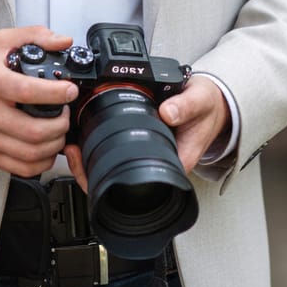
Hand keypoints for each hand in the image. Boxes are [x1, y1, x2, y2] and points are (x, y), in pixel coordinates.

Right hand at [0, 26, 78, 176]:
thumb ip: (33, 36)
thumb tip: (63, 41)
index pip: (28, 92)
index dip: (56, 93)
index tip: (69, 90)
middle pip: (34, 131)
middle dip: (61, 124)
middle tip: (65, 113)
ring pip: (30, 153)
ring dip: (54, 144)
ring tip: (58, 130)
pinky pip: (20, 168)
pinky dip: (41, 163)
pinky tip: (46, 149)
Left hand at [65, 77, 230, 191]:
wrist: (212, 104)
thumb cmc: (207, 109)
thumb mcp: (199, 101)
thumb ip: (185, 106)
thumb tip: (167, 112)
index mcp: (174, 162)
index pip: (137, 185)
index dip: (107, 180)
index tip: (88, 162)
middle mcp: (159, 164)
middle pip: (119, 182)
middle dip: (91, 172)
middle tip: (73, 152)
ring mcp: (150, 157)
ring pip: (115, 170)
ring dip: (92, 160)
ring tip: (75, 144)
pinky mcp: (144, 145)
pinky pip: (118, 153)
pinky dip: (101, 146)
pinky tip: (87, 136)